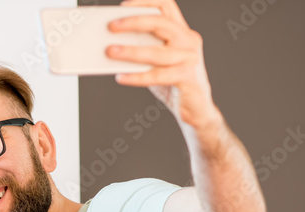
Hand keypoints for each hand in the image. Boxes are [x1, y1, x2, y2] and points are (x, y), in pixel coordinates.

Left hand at [108, 0, 222, 132]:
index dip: (146, 1)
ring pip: (157, 51)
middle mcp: (188, 40)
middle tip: (111, 26)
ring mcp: (190, 58)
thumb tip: (110, 44)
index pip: (166, 5)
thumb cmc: (171, 81)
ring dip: (131, 51)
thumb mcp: (156, 60)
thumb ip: (141, 48)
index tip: (123, 5)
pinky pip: (158, 75)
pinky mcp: (188, 78)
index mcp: (181, 31)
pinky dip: (137, 76)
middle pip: (161, 22)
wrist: (194, 108)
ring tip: (110, 51)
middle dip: (134, 22)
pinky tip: (120, 77)